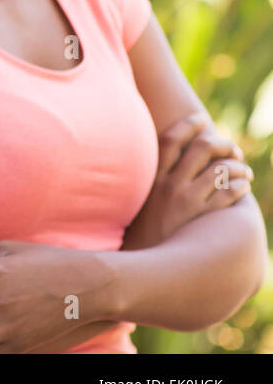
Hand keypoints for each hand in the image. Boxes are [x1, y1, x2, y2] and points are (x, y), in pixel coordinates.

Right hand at [123, 112, 251, 249]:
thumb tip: (166, 163)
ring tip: (244, 172)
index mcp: (152, 177)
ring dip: (238, 167)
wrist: (142, 264)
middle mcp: (169, 185)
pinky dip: (240, 187)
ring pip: (221, 170)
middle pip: (202, 148)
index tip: (202, 119)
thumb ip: (151, 181)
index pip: (170, 139)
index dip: (188, 124)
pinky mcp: (201, 219)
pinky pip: (229, 194)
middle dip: (223, 144)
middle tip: (232, 150)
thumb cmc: (141, 231)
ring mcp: (185, 202)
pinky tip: (241, 188)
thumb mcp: (138, 201)